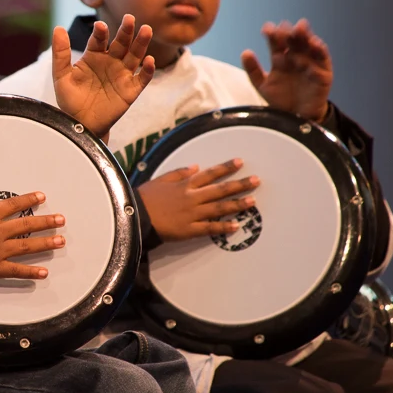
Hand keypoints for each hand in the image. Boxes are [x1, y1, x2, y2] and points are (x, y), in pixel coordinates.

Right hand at [0, 174, 65, 280]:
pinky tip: (43, 273)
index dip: (29, 200)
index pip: (13, 205)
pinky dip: (30, 272)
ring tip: (60, 241)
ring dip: (45, 243)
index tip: (41, 197)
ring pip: (27, 246)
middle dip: (46, 221)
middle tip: (61, 220)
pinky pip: (16, 270)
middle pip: (26, 224)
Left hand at [52, 14, 154, 137]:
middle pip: (121, 43)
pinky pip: (142, 78)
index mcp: (94, 56)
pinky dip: (148, 70)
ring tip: (146, 30)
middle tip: (129, 18)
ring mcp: (122, 75)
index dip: (100, 33)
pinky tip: (149, 60)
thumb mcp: (61, 76)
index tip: (100, 27)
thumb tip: (57, 28)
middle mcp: (110, 62)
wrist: (80, 125)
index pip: (99, 40)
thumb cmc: (70, 100)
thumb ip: (60, 53)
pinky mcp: (130, 90)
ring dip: (141, 43)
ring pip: (134, 56)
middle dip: (125, 31)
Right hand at [137, 160, 258, 241]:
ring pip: (219, 208)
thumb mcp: (160, 180)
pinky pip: (209, 228)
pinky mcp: (189, 229)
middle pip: (220, 190)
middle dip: (239, 184)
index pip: (210, 174)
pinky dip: (223, 227)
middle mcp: (192, 197)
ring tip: (252, 201)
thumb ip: (179, 173)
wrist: (135, 217)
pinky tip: (236, 225)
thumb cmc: (145, 197)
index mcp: (185, 184)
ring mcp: (192, 214)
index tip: (240, 162)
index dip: (226, 167)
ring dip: (237, 204)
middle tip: (257, 181)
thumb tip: (195, 166)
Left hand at [241, 19, 332, 121]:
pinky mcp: (323, 76)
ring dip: (307, 38)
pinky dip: (318, 57)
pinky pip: (323, 65)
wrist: (294, 118)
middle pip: (296, 41)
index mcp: (282, 58)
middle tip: (285, 26)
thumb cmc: (280, 99)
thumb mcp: (263, 85)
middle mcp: (297, 58)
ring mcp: (311, 65)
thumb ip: (253, 70)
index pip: (278, 43)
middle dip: (291, 32)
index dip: (273, 35)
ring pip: (311, 47)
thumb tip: (245, 52)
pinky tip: (312, 50)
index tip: (266, 29)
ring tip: (300, 30)